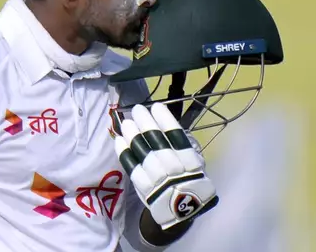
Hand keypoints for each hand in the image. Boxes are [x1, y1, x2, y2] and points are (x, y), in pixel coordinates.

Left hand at [114, 103, 217, 229]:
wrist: (180, 208)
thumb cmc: (190, 181)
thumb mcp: (197, 162)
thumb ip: (185, 145)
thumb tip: (166, 125)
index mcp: (188, 159)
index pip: (175, 133)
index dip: (164, 118)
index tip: (155, 106)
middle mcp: (171, 165)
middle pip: (155, 138)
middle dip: (144, 121)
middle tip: (137, 110)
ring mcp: (156, 176)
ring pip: (141, 149)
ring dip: (132, 133)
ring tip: (127, 122)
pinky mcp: (143, 185)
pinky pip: (131, 165)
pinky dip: (123, 151)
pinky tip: (118, 139)